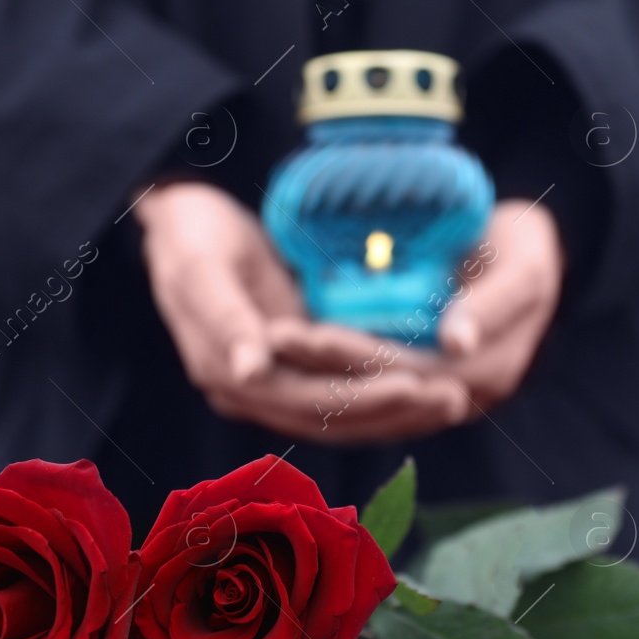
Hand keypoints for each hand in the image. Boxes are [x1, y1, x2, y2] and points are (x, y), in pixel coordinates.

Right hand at [136, 181, 470, 441]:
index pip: (306, 401)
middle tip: (457, 398)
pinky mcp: (297, 368)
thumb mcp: (199, 267)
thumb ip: (224, 318)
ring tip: (457, 400)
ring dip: (400, 413)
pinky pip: (347, 393)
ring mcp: (276, 383)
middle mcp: (253, 392)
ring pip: (344, 416)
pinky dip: (387, 395)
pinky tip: (430, 386)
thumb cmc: (190, 235)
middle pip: (333, 418)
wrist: (182, 220)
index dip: (361, 398)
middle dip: (395, 411)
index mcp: (229, 375)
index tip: (415, 385)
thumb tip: (249, 371)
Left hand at [269, 198, 563, 420]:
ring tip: (268, 341)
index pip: (404, 372)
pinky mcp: (409, 378)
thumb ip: (494, 305)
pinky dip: (322, 368)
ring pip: (361, 394)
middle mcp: (455, 397)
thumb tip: (457, 344)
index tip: (305, 334)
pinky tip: (284, 348)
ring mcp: (430, 393)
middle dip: (317, 364)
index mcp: (482, 375)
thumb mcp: (525, 269)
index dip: (352, 356)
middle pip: (373, 388)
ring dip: (311, 371)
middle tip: (270, 336)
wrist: (526, 255)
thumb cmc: (527, 250)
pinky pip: (359, 384)